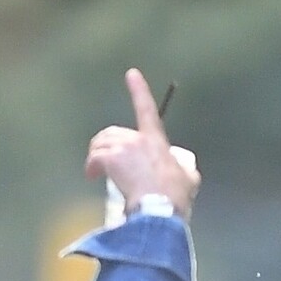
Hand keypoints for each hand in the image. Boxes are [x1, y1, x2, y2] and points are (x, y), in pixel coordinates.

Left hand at [84, 69, 198, 216]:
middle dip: (108, 145)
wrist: (159, 207)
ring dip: (97, 155)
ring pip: (101, 144)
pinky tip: (92, 176)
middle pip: (114, 133)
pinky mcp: (109, 160)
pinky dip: (91, 167)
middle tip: (107, 162)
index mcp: (156, 141)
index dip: (140, 91)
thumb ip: (185, 170)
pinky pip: (94, 158)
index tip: (132, 73)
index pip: (147, 111)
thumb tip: (185, 171)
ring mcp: (122, 149)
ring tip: (97, 171)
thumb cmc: (175, 196)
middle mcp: (137, 139)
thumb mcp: (189, 180)